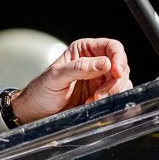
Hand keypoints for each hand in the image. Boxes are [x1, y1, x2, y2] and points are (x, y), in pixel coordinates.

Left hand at [9, 36, 130, 124]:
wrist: (36, 113)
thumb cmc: (41, 91)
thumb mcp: (56, 77)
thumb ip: (80, 68)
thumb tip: (106, 62)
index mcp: (83, 50)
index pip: (111, 47)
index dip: (118, 58)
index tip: (116, 72)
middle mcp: (94, 62)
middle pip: (121, 66)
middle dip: (114, 81)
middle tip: (100, 94)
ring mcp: (99, 79)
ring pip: (122, 81)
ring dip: (112, 92)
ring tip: (93, 100)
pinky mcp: (101, 95)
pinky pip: (117, 95)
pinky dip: (111, 101)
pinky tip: (93, 104)